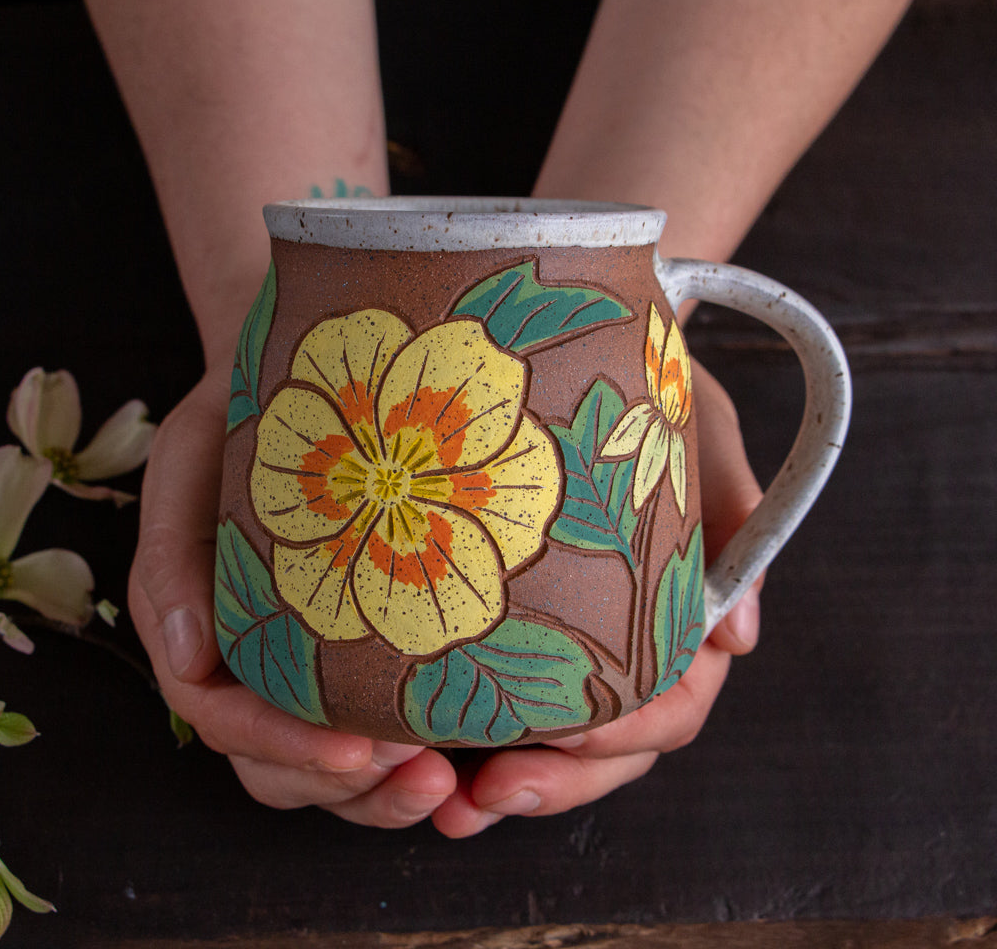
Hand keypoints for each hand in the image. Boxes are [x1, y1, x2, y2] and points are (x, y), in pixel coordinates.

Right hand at [128, 370, 457, 825]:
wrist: (305, 382)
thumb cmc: (238, 416)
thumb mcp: (186, 460)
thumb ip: (170, 559)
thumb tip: (188, 659)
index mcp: (196, 625)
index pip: (222, 717)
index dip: (282, 746)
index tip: (355, 753)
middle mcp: (247, 659)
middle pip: (277, 766)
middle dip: (345, 788)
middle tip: (420, 774)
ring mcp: (303, 661)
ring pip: (328, 766)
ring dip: (383, 791)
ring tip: (446, 779)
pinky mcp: (357, 651)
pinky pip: (375, 724)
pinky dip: (411, 753)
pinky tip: (461, 750)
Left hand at [430, 359, 763, 837]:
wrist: (568, 352)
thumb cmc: (642, 385)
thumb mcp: (694, 428)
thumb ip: (730, 511)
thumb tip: (742, 640)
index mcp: (680, 616)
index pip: (673, 702)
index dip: (633, 727)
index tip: (581, 729)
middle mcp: (620, 647)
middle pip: (606, 749)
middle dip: (557, 780)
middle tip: (493, 792)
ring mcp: (561, 651)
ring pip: (545, 749)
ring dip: (500, 784)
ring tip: (447, 802)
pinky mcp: (501, 640)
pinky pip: (485, 712)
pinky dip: (457, 748)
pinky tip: (413, 764)